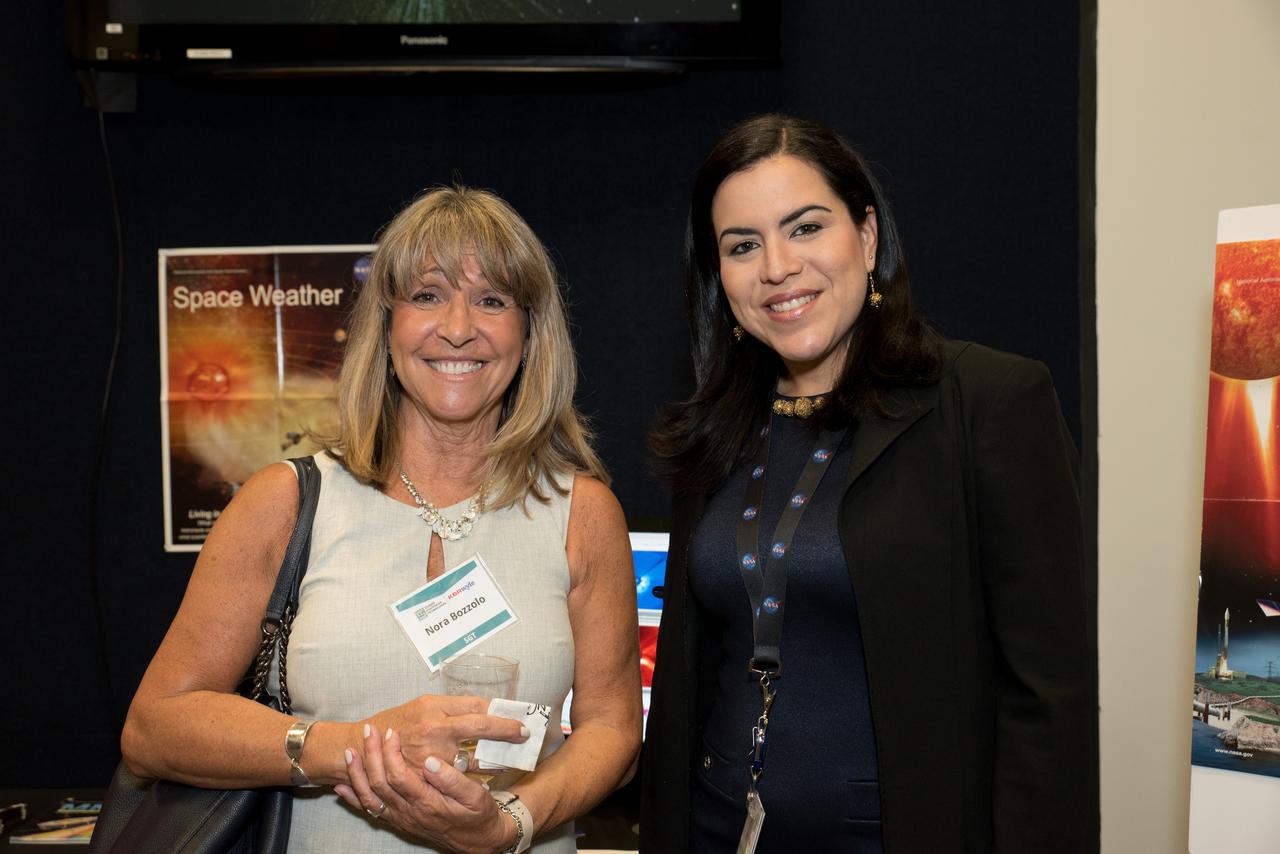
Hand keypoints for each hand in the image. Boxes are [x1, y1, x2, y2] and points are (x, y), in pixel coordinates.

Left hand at [335, 725, 516, 853]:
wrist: (477, 842)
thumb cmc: (478, 815)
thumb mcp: (475, 796)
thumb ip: (452, 779)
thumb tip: (430, 760)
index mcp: (427, 803)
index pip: (398, 775)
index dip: (391, 752)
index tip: (392, 732)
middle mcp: (409, 813)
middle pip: (379, 783)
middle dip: (370, 755)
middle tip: (368, 731)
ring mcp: (401, 818)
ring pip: (369, 797)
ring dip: (356, 774)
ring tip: (349, 752)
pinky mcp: (398, 821)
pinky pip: (370, 811)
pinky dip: (354, 798)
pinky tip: (341, 787)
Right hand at [361, 694, 528, 769]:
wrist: (364, 746)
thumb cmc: (398, 721)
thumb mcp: (425, 704)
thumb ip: (454, 707)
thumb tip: (487, 707)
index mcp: (434, 707)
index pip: (478, 708)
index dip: (502, 714)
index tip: (520, 719)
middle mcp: (434, 729)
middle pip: (482, 729)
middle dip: (507, 734)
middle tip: (524, 736)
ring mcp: (432, 754)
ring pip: (475, 760)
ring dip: (496, 761)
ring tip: (510, 761)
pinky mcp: (427, 777)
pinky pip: (460, 780)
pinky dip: (477, 779)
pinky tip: (488, 779)